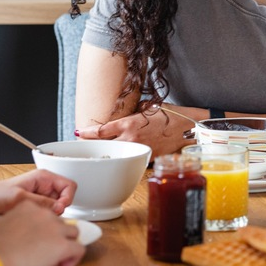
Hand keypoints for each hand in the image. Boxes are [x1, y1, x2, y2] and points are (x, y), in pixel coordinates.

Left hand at [0, 169, 76, 215]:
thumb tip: (58, 208)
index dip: (67, 198)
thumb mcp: (19, 198)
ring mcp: (42, 196)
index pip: (69, 186)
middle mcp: (46, 186)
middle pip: (66, 197)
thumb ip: (40, 202)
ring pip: (58, 207)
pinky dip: (45, 218)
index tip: (58, 209)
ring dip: (51, 215)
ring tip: (38, 218)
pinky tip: (35, 221)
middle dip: (59, 209)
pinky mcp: (38, 206)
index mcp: (44, 178)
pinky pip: (49, 213)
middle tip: (48, 217)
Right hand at [0, 201, 84, 265]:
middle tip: (48, 249)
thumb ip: (14, 223)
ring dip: (67, 244)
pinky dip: (74, 257)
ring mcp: (55, 229)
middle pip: (60, 223)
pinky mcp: (63, 245)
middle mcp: (44, 214)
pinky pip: (78, 249)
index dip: (45, 228)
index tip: (41, 237)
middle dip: (56, 236)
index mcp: (28, 206)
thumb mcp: (0, 226)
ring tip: (57, 257)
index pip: (45, 214)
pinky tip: (66, 263)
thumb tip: (18, 233)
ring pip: (73, 233)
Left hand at [75, 108, 189, 156]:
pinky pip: (131, 157)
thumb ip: (133, 112)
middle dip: (93, 145)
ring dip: (107, 153)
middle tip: (83, 145)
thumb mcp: (148, 107)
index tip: (78, 132)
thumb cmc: (170, 114)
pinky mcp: (147, 157)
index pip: (101, 130)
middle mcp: (131, 138)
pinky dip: (125, 156)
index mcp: (128, 124)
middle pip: (104, 145)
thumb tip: (123, 113)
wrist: (188, 128)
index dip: (87, 132)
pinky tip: (120, 156)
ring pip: (116, 153)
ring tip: (98, 152)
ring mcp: (138, 150)